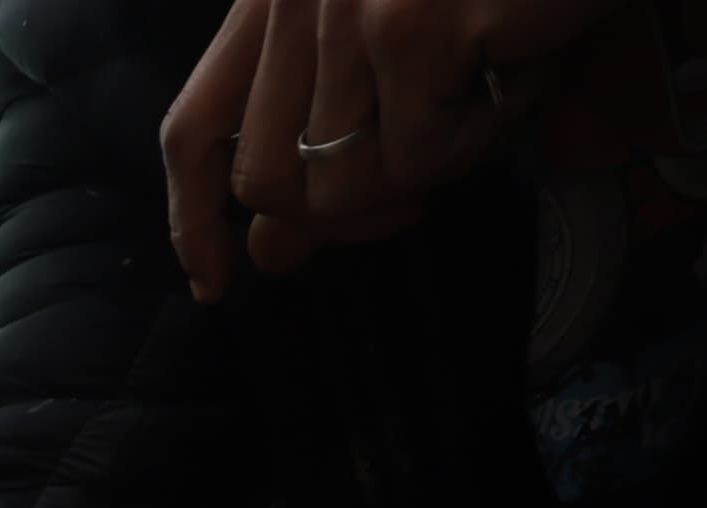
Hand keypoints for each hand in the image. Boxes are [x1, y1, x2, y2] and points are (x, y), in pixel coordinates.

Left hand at [161, 0, 613, 297]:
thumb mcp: (399, 53)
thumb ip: (324, 139)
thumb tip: (269, 255)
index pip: (192, 128)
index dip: (191, 217)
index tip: (215, 282)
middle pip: (262, 179)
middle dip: (337, 221)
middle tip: (410, 203)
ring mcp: (343, 8)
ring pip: (341, 185)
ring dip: (426, 169)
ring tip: (480, 98)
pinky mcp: (407, 29)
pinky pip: (419, 161)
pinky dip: (480, 138)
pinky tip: (515, 72)